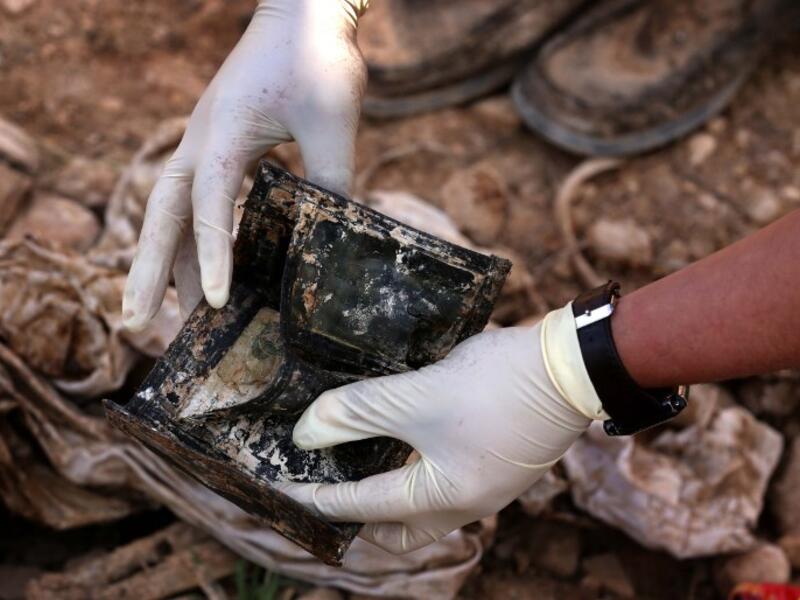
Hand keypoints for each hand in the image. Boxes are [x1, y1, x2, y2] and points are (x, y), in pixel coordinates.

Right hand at [123, 0, 367, 328]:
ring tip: (153, 316)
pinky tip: (193, 270)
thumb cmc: (317, 59)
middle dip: (146, 270)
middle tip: (133, 324)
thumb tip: (333, 238)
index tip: (214, 303)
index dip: (212, 256)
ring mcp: (201, 143)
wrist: (300, 14)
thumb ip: (332, 179)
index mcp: (223, 134)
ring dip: (161, 261)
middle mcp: (198, 141)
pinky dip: (188, 239)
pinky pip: (190, 201)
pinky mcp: (215, 147)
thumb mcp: (332, 121)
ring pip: (168, 211)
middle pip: (160, 214)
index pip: (209, 204)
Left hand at [278, 305, 605, 553]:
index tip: (287, 490)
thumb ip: (359, 413)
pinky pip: (446, 482)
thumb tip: (307, 432)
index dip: (322, 497)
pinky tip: (405, 446)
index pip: (367, 506)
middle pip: (403, 530)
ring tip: (361, 470)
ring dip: (391, 495)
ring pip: (426, 507)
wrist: (572, 365)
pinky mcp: (499, 460)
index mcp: (446, 499)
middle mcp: (469, 503)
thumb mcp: (418, 398)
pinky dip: (416, 474)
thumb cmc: (496, 386)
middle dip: (363, 522)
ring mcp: (489, 484)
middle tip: (329, 499)